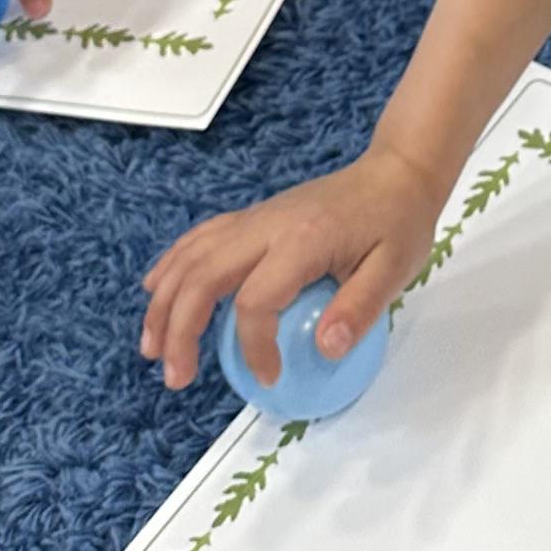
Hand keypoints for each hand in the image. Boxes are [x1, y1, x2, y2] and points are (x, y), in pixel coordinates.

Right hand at [138, 149, 442, 392]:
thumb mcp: (395, 267)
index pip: (255, 300)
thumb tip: (326, 351)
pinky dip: (171, 267)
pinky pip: (199, 240)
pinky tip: (156, 292)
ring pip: (191, 258)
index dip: (253, 346)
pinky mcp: (252, 217)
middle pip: (202, 277)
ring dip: (164, 302)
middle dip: (179, 330)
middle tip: (176, 377)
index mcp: (301, 241)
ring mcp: (254, 218)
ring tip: (151, 347)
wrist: (396, 172)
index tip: (268, 378)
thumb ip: (360, 309)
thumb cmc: (398, 221)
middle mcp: (266, 226)